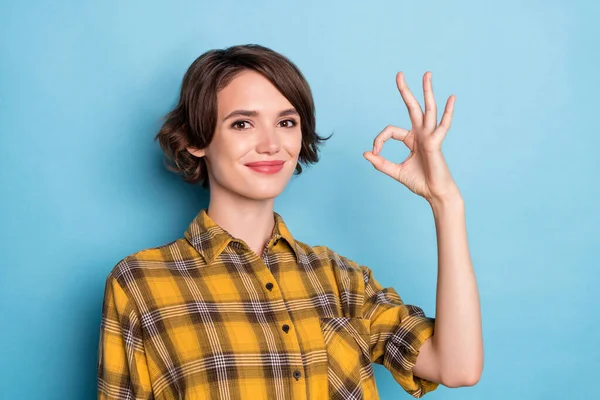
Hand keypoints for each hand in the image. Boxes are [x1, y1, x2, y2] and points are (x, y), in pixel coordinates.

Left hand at [363, 71, 459, 203]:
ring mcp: (429, 136)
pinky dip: (448, 112)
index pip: (390, 131)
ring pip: (428, 110)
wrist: (434, 194)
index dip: (379, 140)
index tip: (375, 153)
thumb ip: (381, 163)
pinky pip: (443, 125)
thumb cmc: (420, 182)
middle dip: (405, 91)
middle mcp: (421, 134)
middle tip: (399, 74)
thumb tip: (365, 153)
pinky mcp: (436, 143)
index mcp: (411, 140)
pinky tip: (451, 98)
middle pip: (412, 108)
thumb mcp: (396, 172)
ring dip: (427, 91)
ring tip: (426, 74)